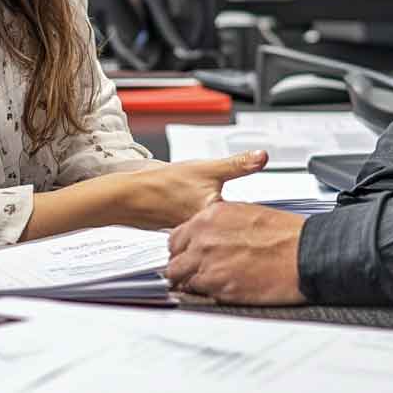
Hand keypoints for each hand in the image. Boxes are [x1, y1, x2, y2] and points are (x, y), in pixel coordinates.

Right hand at [125, 150, 267, 228]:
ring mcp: (194, 236)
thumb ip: (238, 164)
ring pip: (217, 231)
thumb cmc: (164, 184)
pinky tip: (196, 212)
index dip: (254, 215)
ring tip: (214, 212)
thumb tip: (262, 156)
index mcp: (217, 220)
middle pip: (232, 228)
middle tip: (233, 209)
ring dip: (221, 225)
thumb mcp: (207, 168)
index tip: (259, 213)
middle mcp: (206, 235)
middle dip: (238, 220)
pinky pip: (201, 232)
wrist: (130, 195)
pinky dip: (204, 225)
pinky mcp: (184, 234)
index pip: (245, 221)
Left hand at [166, 202, 305, 304]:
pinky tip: (220, 290)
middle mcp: (204, 238)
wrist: (304, 254)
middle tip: (196, 272)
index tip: (190, 255)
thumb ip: (221, 224)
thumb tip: (212, 235)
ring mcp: (208, 263)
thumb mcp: (246, 214)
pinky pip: (197, 293)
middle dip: (182, 266)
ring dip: (190, 282)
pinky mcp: (218, 286)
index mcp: (211, 216)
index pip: (177, 236)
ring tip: (208, 283)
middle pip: (173, 258)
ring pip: (179, 278)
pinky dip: (204, 294)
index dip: (184, 248)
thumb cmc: (285, 235)